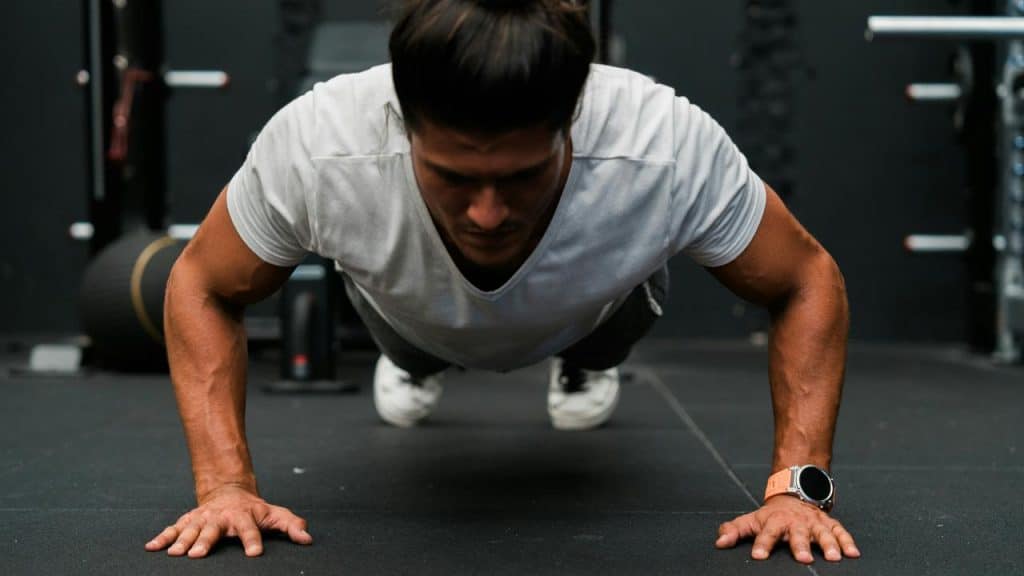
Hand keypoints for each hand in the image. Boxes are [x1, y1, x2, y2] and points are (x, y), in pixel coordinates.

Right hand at [144, 485, 312, 557]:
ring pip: (190, 529)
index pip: (250, 529)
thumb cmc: (255, 510)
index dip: (253, 540)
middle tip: (198, 554)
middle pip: (213, 530)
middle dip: (206, 541)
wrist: (229, 492)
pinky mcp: (188, 521)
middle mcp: (221, 517)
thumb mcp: (275, 514)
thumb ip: (291, 525)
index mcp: (244, 516)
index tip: (255, 553)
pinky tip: (151, 547)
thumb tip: (308, 539)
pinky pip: (173, 529)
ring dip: (181, 541)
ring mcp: (203, 518)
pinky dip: (162, 537)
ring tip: (175, 554)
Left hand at [714, 495, 859, 563]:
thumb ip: (735, 531)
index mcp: (775, 521)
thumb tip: (719, 543)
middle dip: (800, 546)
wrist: (794, 494)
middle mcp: (796, 522)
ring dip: (828, 544)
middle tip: (803, 559)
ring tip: (833, 557)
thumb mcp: (751, 520)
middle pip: (798, 534)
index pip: (766, 533)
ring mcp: (814, 522)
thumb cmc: (771, 515)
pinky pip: (840, 531)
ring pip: (822, 533)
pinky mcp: (829, 523)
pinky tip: (853, 553)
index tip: (758, 556)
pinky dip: (847, 541)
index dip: (761, 544)